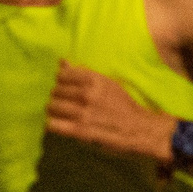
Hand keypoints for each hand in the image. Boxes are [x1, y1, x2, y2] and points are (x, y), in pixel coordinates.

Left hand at [45, 62, 172, 162]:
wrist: (141, 129)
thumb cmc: (124, 106)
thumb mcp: (108, 84)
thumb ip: (83, 73)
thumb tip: (62, 61)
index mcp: (94, 80)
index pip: (62, 75)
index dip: (62, 82)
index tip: (68, 89)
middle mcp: (86, 94)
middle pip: (55, 91)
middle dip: (58, 97)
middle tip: (65, 104)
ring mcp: (82, 112)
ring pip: (51, 107)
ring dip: (55, 111)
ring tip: (63, 115)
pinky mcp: (80, 130)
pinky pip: (52, 124)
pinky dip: (53, 124)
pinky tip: (59, 125)